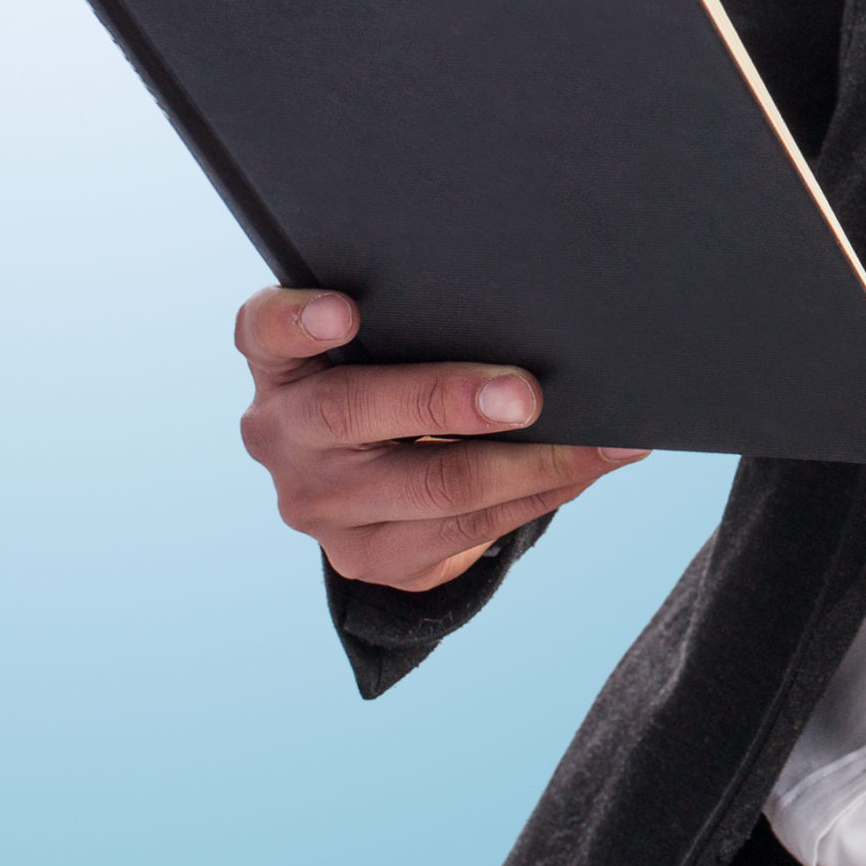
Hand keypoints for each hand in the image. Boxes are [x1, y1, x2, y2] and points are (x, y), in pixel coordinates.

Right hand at [235, 288, 646, 591]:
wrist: (363, 481)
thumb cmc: (385, 373)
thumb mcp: (374, 343)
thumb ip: (410, 319)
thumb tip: (529, 307)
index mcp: (279, 364)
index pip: (266, 330)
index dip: (300, 320)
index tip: (345, 310)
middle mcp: (283, 435)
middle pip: (355, 411)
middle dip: (450, 401)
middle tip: (527, 394)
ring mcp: (319, 506)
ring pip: (431, 488)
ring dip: (531, 464)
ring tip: (599, 442)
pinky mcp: (368, 558)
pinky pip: (465, 533)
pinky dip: (537, 496)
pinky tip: (584, 471)